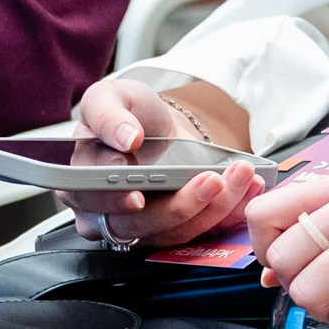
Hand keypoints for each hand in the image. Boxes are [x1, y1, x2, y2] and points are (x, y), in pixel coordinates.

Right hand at [61, 79, 259, 245]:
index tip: (139, 195)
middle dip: (179, 206)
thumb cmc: (127, 113)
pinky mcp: (177, 227)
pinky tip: (247, 189)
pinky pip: (201, 230)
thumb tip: (125, 137)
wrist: (157, 124)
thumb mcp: (110, 97)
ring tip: (239, 177)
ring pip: (173, 231)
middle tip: (211, 180)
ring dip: (213, 208)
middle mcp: (107, 211)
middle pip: (138, 225)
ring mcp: (143, 224)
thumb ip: (107, 114)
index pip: (92, 201)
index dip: (115, 201)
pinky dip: (228, 212)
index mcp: (81, 183)